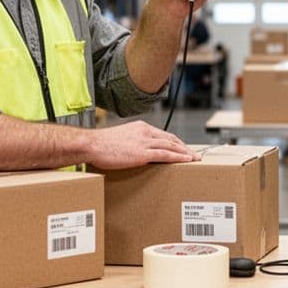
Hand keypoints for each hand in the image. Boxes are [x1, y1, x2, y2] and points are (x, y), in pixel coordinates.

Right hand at [86, 120, 200, 168]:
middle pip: (171, 139)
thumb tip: (138, 152)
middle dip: (184, 147)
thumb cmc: (102, 144)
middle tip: (194, 154)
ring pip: (172, 146)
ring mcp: (145, 142)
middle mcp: (145, 132)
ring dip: (186, 152)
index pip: (163, 134)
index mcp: (141, 127)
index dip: (176, 142)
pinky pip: (166, 154)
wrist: (92, 145)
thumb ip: (133, 142)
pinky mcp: (143, 153)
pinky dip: (178, 157)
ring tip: (195, 158)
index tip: (183, 147)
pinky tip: (186, 160)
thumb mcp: (121, 138)